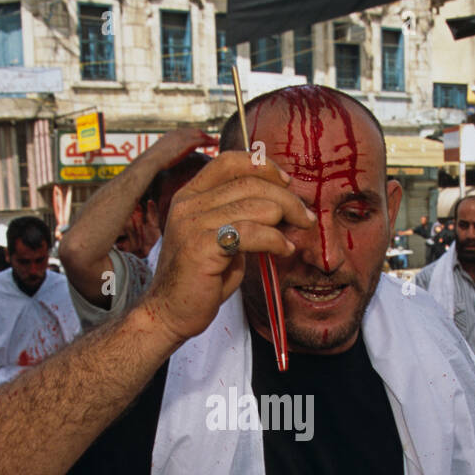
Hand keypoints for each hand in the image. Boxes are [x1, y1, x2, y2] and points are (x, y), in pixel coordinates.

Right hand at [141, 151, 315, 342]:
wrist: (169, 313)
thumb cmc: (199, 279)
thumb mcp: (219, 239)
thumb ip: (240, 218)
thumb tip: (278, 206)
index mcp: (190, 196)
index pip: (228, 162)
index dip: (262, 166)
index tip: (286, 182)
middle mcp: (188, 204)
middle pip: (248, 182)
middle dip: (286, 198)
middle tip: (304, 217)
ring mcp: (192, 224)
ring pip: (255, 206)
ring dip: (285, 217)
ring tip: (296, 235)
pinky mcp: (201, 247)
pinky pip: (251, 232)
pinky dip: (275, 239)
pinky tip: (284, 249)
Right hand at [146, 128, 216, 169]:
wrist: (151, 161)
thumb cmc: (150, 164)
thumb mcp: (157, 158)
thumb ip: (162, 159)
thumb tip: (161, 166)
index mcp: (170, 135)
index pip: (185, 133)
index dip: (193, 136)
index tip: (199, 139)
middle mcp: (177, 133)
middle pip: (194, 131)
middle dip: (202, 135)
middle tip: (211, 139)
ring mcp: (183, 137)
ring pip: (200, 134)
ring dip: (208, 138)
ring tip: (216, 142)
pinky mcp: (188, 143)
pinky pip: (203, 140)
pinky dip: (210, 141)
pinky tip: (216, 144)